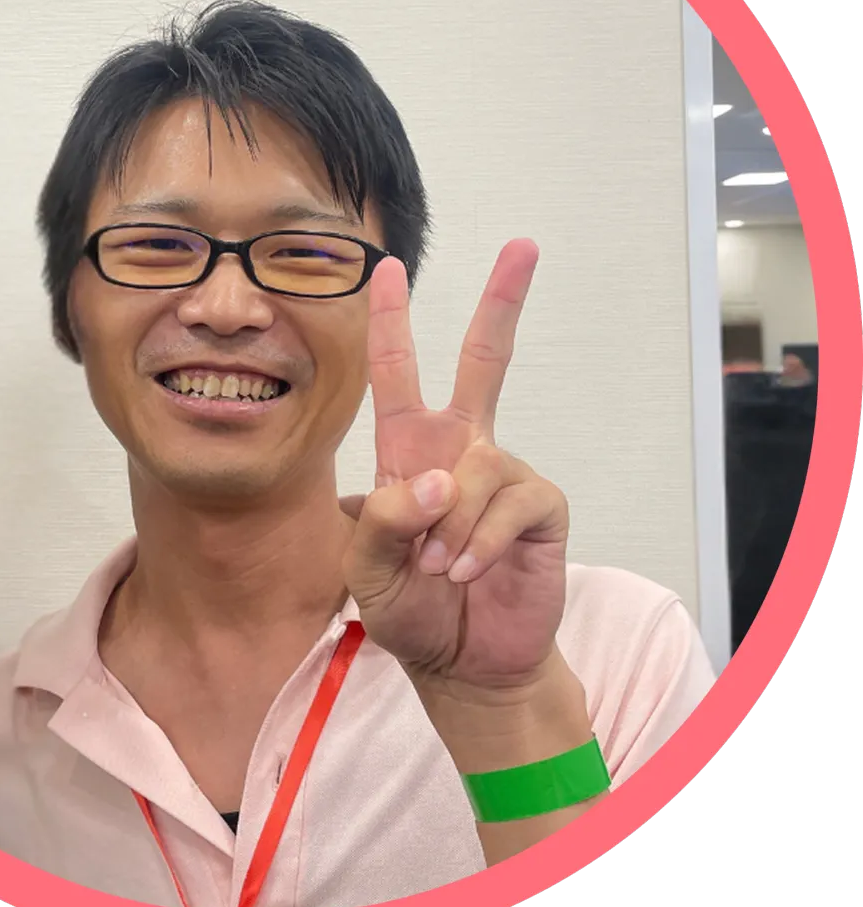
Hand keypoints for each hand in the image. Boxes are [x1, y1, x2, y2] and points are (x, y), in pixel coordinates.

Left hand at [343, 241, 570, 696]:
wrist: (462, 661)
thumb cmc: (410, 606)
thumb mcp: (367, 567)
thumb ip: (385, 520)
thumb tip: (440, 477)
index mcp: (409, 450)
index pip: (397, 374)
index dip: (390, 322)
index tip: (385, 268)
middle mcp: (461, 449)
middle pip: (488, 361)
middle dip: (503, 303)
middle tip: (524, 245)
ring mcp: (504, 474)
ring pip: (478, 468)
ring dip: (449, 527)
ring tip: (438, 569)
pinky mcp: (540, 507)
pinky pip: (509, 506)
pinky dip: (478, 545)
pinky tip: (467, 573)